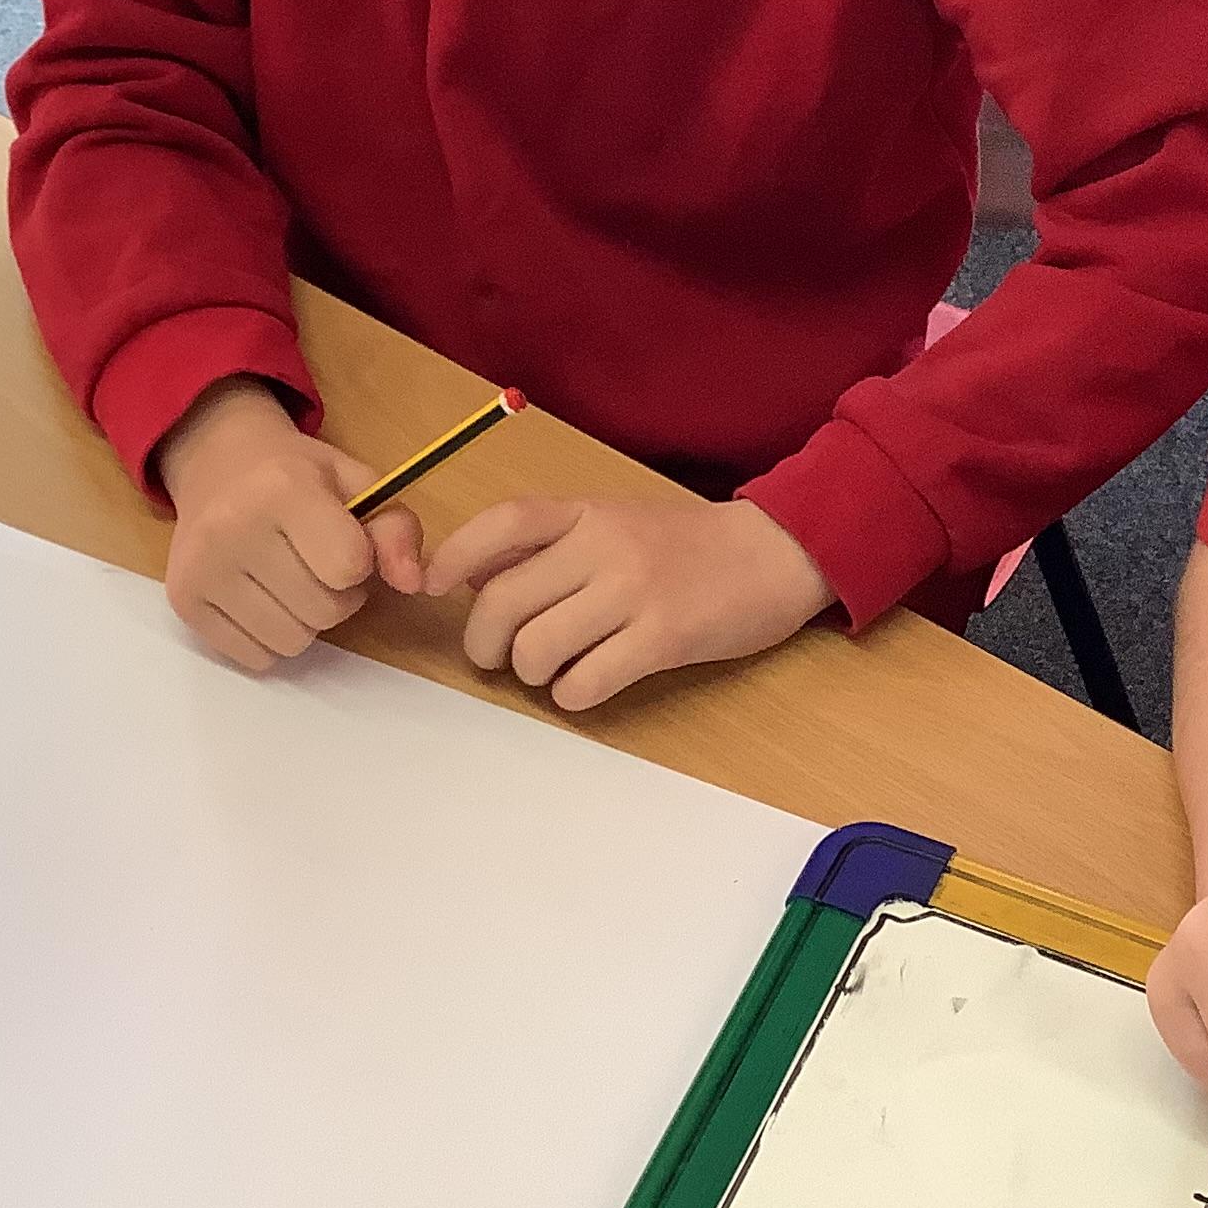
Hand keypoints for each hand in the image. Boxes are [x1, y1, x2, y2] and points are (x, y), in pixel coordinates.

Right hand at [151, 381, 424, 671]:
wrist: (217, 464)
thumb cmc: (297, 477)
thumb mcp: (356, 483)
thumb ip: (396, 529)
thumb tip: (412, 584)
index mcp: (283, 489)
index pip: (348, 566)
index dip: (358, 564)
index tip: (343, 544)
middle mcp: (232, 527)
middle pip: (323, 611)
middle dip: (336, 596)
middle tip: (318, 566)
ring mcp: (202, 568)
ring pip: (291, 642)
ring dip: (305, 622)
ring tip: (293, 582)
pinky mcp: (183, 601)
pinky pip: (254, 657)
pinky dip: (269, 638)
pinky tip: (262, 598)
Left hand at [423, 496, 834, 711]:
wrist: (776, 553)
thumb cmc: (687, 545)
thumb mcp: (614, 521)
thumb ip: (549, 543)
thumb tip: (469, 575)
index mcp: (586, 513)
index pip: (501, 524)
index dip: (454, 556)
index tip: (431, 585)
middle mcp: (604, 546)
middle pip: (502, 601)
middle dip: (484, 643)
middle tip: (495, 657)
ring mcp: (635, 592)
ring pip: (537, 648)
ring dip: (531, 673)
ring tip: (554, 670)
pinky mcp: (664, 638)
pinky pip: (586, 682)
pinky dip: (573, 695)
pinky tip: (587, 685)